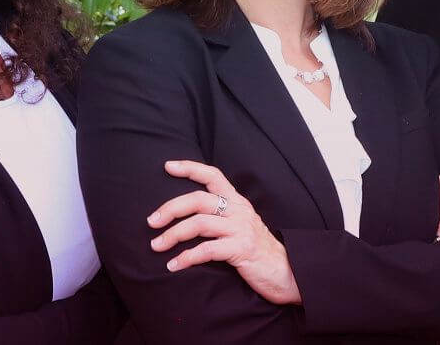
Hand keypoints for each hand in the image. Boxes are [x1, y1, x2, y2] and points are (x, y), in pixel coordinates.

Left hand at [148, 159, 301, 304]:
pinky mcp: (241, 249)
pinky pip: (206, 250)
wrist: (288, 273)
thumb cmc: (259, 252)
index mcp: (238, 203)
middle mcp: (239, 211)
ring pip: (198, 224)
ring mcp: (241, 229)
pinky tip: (174, 265)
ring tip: (156, 246)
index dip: (190, 168)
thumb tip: (189, 216)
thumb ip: (222, 217)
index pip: (213, 176)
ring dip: (172, 235)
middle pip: (198, 199)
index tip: (167, 166)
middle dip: (170, 208)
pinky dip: (186, 258)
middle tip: (151, 221)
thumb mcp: (242, 226)